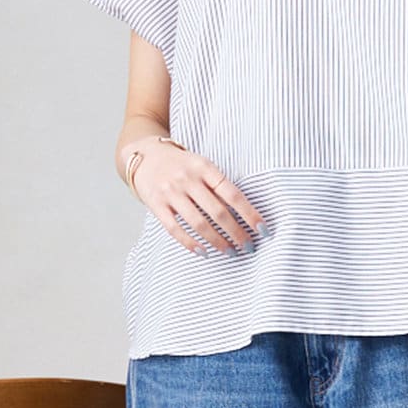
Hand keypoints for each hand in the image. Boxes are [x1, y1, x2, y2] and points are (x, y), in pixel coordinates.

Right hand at [129, 141, 265, 256]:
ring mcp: (171, 192)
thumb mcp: (202, 166)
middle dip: (237, 233)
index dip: (250, 214)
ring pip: (199, 223)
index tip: (263, 230)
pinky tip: (204, 252)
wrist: (145, 155)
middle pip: (218, 212)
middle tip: (249, 247)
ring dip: (217, 241)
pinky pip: (175, 229)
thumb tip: (245, 213)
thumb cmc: (181, 165)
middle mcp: (188, 179)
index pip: (233, 195)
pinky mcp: (156, 205)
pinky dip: (191, 243)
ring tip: (230, 252)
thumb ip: (218, 185)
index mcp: (204, 167)